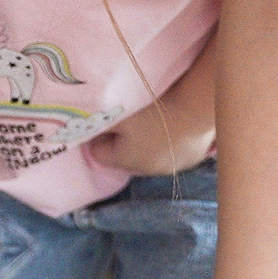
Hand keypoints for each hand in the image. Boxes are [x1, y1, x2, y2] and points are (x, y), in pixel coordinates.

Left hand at [91, 110, 215, 175]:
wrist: (197, 108)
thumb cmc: (151, 110)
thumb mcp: (116, 113)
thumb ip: (95, 123)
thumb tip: (80, 131)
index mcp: (124, 161)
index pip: (98, 153)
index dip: (99, 136)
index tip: (107, 120)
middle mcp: (146, 171)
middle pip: (125, 157)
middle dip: (123, 141)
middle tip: (130, 117)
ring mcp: (171, 167)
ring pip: (150, 156)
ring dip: (147, 142)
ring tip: (154, 120)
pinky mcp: (191, 159)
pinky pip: (172, 151)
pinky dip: (169, 142)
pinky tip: (173, 126)